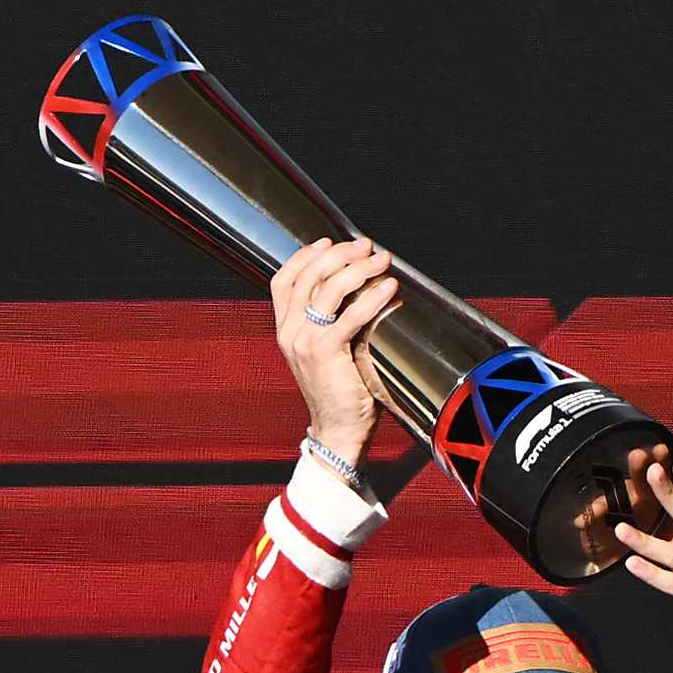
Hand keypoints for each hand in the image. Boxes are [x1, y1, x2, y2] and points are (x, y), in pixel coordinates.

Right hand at [270, 234, 396, 463]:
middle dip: (340, 254)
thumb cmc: (340, 390)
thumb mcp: (327, 349)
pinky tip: (389, 288)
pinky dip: (372, 297)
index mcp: (284, 329)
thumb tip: (361, 285)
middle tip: (366, 247)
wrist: (337, 430)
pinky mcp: (324, 353)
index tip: (329, 242)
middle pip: (308, 276)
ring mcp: (303, 342)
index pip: (283, 279)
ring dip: (358, 268)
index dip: (304, 256)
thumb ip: (331, 320)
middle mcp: (289, 332)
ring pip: (327, 289)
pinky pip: (349, 316)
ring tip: (381, 260)